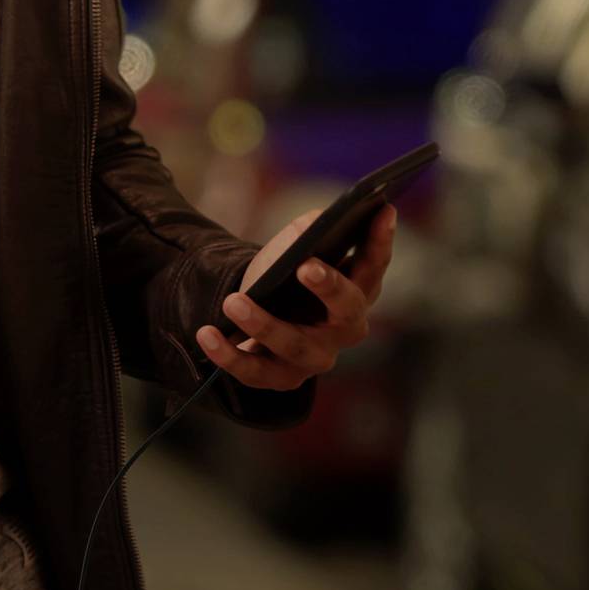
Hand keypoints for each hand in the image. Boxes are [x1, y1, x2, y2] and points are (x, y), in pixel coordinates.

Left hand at [195, 203, 395, 390]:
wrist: (257, 316)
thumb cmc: (285, 276)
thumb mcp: (296, 247)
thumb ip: (310, 231)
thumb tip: (317, 222)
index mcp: (357, 292)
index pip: (374, 265)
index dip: (380, 241)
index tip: (381, 212)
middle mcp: (344, 329)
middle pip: (347, 311)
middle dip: (331, 288)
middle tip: (306, 266)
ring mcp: (315, 358)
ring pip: (295, 346)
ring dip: (264, 324)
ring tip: (234, 302)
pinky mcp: (281, 378)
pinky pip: (256, 371)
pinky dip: (229, 355)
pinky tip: (208, 334)